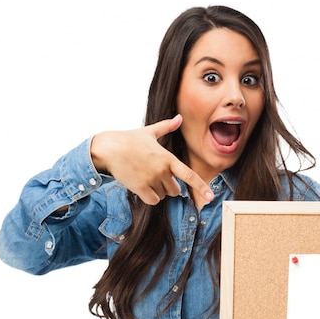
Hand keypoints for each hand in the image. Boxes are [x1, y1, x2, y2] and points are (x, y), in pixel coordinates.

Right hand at [90, 115, 213, 205]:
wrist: (108, 148)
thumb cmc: (129, 139)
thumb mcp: (150, 132)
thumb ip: (167, 127)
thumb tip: (179, 118)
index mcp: (168, 158)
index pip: (189, 175)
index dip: (201, 187)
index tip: (211, 197)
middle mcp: (162, 170)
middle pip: (176, 190)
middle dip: (169, 186)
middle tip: (155, 175)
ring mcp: (151, 180)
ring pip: (163, 196)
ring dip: (157, 191)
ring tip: (145, 177)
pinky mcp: (140, 188)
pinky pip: (153, 201)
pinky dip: (149, 197)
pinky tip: (142, 186)